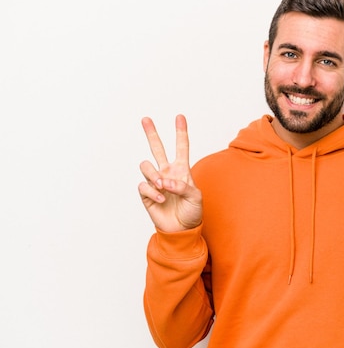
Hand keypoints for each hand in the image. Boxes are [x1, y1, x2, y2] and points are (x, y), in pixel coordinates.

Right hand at [138, 115, 202, 232]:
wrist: (181, 230)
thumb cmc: (192, 212)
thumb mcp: (196, 198)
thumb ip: (183, 186)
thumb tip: (165, 181)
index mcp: (181, 170)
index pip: (181, 147)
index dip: (181, 132)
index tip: (180, 117)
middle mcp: (167, 173)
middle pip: (157, 148)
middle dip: (151, 133)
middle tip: (146, 119)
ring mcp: (156, 182)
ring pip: (146, 166)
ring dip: (154, 175)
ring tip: (163, 186)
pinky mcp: (146, 194)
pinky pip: (144, 186)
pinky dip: (152, 192)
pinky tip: (161, 199)